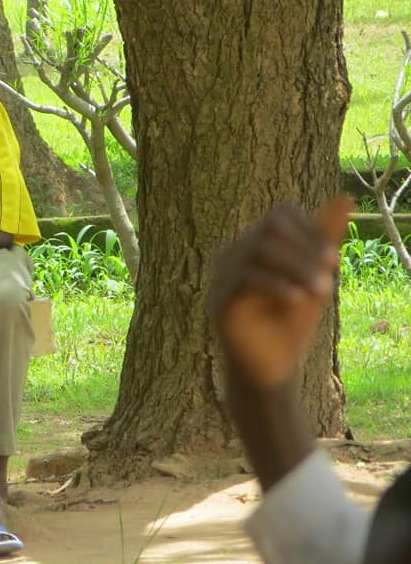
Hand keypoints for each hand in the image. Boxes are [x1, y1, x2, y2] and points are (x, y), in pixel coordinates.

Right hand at [209, 196, 351, 387]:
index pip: (280, 214)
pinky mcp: (218, 298)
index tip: (334, 260)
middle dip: (305, 249)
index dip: (309, 230)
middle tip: (330, 278)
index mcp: (255, 242)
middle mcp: (235, 252)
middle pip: (270, 227)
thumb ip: (325, 237)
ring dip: (297, 268)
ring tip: (321, 292)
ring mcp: (223, 274)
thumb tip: (345, 197)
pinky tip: (297, 300)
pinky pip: (246, 278)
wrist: (272, 366)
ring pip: (259, 249)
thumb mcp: (315, 276)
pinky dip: (276, 286)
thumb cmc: (291, 320)